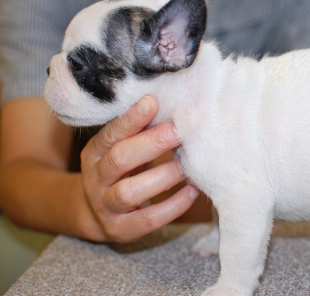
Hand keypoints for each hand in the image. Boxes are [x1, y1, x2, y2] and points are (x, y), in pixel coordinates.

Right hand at [80, 95, 198, 241]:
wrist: (95, 214)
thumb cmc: (121, 170)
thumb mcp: (122, 148)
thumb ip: (140, 132)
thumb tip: (174, 107)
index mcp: (95, 153)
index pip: (111, 134)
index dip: (131, 119)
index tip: (153, 102)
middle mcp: (96, 178)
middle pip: (119, 159)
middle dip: (151, 144)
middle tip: (178, 132)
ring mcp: (106, 206)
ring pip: (130, 192)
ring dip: (163, 176)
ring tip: (186, 166)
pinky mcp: (121, 230)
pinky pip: (148, 219)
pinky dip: (172, 206)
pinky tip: (192, 192)